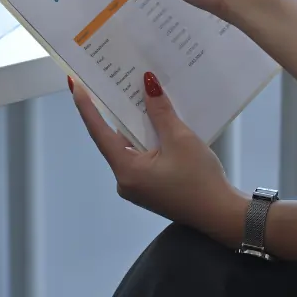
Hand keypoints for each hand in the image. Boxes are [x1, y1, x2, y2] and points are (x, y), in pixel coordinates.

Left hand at [69, 72, 245, 245]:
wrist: (222, 216)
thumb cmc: (200, 180)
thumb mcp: (180, 140)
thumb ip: (160, 112)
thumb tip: (147, 84)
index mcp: (127, 170)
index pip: (99, 132)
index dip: (86, 107)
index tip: (74, 84)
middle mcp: (125, 179)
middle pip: (113, 138)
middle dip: (113, 110)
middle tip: (108, 80)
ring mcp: (137, 185)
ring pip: (128, 146)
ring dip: (133, 124)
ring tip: (132, 93)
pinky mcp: (149, 187)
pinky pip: (140, 155)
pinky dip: (144, 137)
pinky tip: (152, 120)